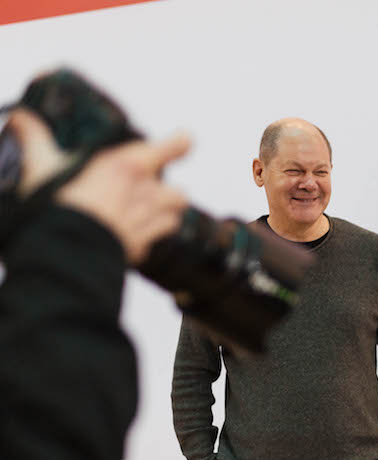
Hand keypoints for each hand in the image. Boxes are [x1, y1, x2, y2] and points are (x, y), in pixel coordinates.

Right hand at [6, 107, 189, 263]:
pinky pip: (155, 240)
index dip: (180, 144)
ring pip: (174, 216)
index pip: (173, 147)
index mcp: (127, 166)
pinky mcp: (141, 246)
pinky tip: (130, 236)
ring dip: (164, 215)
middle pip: (177, 191)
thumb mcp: (42, 165)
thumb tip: (21, 117)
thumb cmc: (56, 204)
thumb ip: (35, 139)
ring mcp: (147, 222)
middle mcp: (145, 193)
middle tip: (145, 191)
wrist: (64, 250)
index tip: (184, 141)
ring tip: (145, 214)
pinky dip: (147, 239)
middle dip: (166, 192)